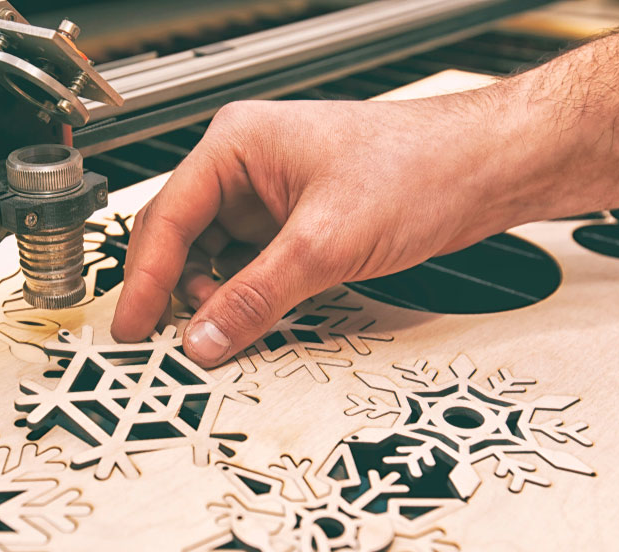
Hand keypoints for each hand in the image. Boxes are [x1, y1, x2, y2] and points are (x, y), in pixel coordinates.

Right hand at [110, 93, 533, 366]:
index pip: (168, 217)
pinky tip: (247, 319)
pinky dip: (242, 296)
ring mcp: (269, 196)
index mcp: (237, 144)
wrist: (488, 169)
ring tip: (218, 332)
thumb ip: (257, 296)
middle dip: (172, 290)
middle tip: (160, 340)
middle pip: (181, 237)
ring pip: (213, 256)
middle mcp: (246, 166)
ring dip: (210, 298)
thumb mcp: (326, 242)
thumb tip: (205, 337)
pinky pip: (248, 266)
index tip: (130, 325)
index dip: (144, 278)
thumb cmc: (421, 166)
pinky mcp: (294, 223)